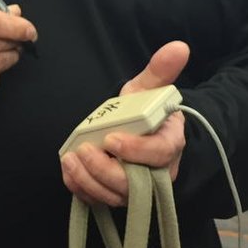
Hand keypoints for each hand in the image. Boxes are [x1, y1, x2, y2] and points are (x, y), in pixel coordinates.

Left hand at [60, 42, 189, 206]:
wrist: (139, 131)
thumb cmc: (144, 110)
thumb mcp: (150, 88)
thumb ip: (160, 70)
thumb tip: (178, 46)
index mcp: (169, 143)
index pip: (159, 153)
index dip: (136, 150)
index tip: (112, 139)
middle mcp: (157, 172)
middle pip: (135, 184)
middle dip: (105, 170)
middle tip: (83, 151)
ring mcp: (137, 188)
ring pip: (115, 196)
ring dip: (89, 181)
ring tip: (70, 159)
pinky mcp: (117, 194)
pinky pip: (100, 201)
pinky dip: (82, 190)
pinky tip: (69, 173)